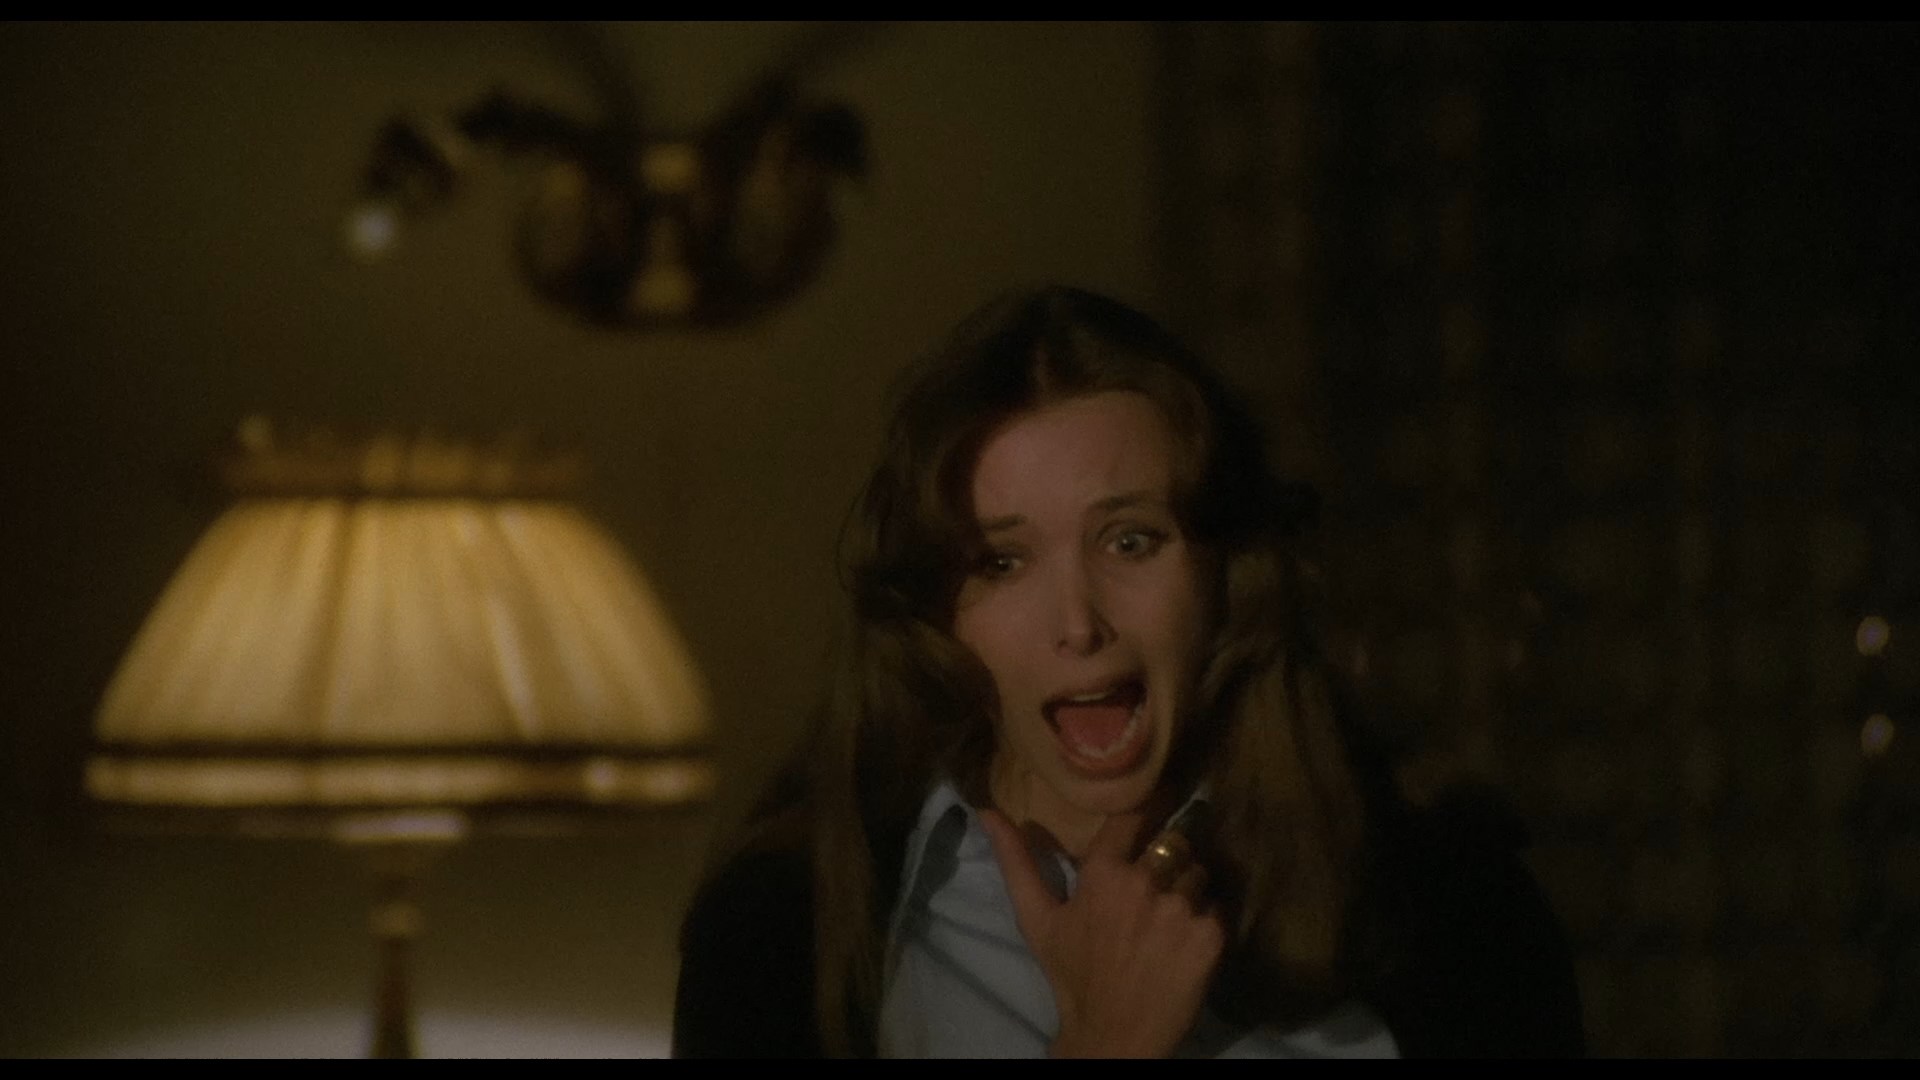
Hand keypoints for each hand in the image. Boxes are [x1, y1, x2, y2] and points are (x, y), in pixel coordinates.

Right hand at [980, 807, 1224, 1057]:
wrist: (1113, 1037)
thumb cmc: (1072, 975)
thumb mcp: (1037, 919)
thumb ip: (1016, 862)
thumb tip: (985, 811)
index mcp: (1104, 872)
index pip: (1135, 815)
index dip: (1149, 807)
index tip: (1159, 798)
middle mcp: (1145, 882)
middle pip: (1174, 843)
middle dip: (1167, 860)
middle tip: (1156, 889)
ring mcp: (1181, 908)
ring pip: (1198, 873)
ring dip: (1188, 890)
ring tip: (1170, 920)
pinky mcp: (1210, 935)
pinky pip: (1217, 906)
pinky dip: (1206, 920)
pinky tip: (1185, 943)